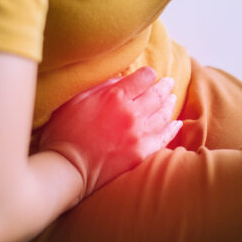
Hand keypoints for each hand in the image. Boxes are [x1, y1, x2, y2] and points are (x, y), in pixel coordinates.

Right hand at [36, 66, 181, 203]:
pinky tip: (176, 123)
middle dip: (165, 86)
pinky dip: (172, 128)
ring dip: (169, 104)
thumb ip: (101, 86)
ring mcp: (139, 134)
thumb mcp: (76, 99)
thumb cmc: (65, 131)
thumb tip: (120, 79)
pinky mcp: (142, 152)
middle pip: (157, 94)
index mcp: (115, 96)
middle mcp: (131, 113)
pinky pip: (164, 137)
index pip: (144, 77)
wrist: (67, 167)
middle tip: (169, 83)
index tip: (148, 75)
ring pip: (163, 114)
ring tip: (172, 99)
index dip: (148, 74)